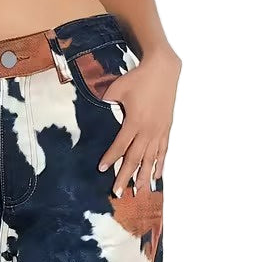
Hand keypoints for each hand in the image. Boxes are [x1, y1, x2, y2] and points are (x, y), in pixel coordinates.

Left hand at [98, 48, 181, 195]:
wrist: (163, 69)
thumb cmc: (137, 78)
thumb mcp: (116, 89)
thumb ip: (106, 102)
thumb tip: (95, 110)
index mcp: (134, 121)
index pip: (120, 146)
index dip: (111, 158)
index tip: (102, 169)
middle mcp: (148, 130)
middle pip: (135, 158)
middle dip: (126, 176)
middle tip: (119, 192)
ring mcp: (159, 131)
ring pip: (151, 159)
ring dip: (144, 176)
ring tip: (139, 192)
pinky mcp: (166, 129)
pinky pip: (163, 151)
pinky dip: (159, 165)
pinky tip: (156, 177)